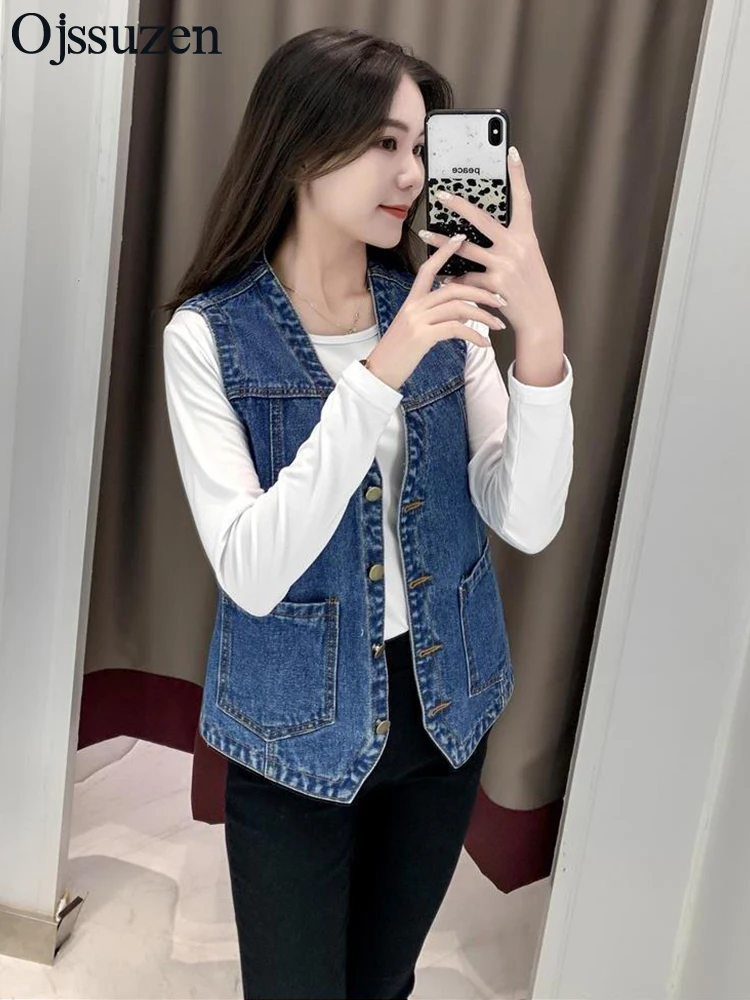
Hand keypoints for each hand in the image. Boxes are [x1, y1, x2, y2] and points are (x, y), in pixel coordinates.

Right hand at [365, 233, 506, 390]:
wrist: (379, 373)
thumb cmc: (398, 354)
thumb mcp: (414, 330)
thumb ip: (434, 318)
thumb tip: (460, 316)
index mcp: (411, 302)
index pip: (428, 269)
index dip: (444, 252)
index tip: (461, 238)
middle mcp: (414, 307)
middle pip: (453, 289)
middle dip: (481, 292)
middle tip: (501, 299)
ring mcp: (417, 320)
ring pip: (458, 307)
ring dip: (483, 316)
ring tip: (499, 324)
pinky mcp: (423, 336)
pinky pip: (456, 329)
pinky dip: (474, 335)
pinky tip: (484, 343)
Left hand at [419, 147, 563, 344]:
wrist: (540, 318)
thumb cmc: (531, 287)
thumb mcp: (527, 259)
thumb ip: (510, 242)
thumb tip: (484, 231)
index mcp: (526, 236)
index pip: (523, 199)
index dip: (518, 175)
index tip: (511, 152)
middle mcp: (516, 246)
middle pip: (482, 218)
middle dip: (459, 204)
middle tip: (440, 194)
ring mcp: (505, 264)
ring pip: (466, 248)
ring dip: (442, 242)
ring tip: (424, 234)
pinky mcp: (494, 283)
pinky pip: (466, 277)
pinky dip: (454, 278)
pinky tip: (443, 278)